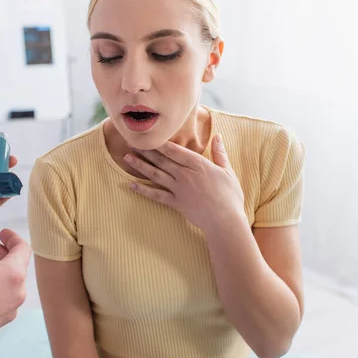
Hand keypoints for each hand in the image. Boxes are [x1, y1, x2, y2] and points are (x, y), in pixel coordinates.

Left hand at [125, 134, 245, 231]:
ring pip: (156, 174)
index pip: (175, 150)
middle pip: (162, 160)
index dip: (160, 142)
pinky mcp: (175, 203)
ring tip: (127, 157)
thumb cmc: (230, 196)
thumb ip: (220, 153)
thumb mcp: (227, 171)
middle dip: (146, 150)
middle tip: (131, 142)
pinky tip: (131, 185)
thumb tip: (218, 136)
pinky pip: (156, 195)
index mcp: (198, 165)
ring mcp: (178, 189)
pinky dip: (143, 190)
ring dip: (140, 165)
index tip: (149, 135)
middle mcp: (185, 175)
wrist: (225, 221)